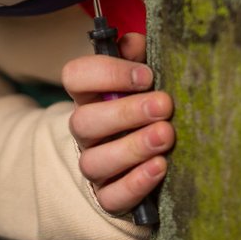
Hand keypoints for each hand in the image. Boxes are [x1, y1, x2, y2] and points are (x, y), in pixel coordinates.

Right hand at [61, 32, 173, 215]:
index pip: (75, 76)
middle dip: (126, 112)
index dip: (106, 73)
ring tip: (165, 136)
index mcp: (88, 96)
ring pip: (95, 161)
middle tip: (164, 105)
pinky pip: (112, 196)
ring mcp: (93, 165)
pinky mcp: (107, 197)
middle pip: (84, 121)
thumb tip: (134, 42)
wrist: (141, 159)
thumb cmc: (142, 107)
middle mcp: (85, 131)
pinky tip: (160, 167)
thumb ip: (136, 56)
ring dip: (132, 147)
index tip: (146, 75)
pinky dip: (135, 183)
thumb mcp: (140, 79)